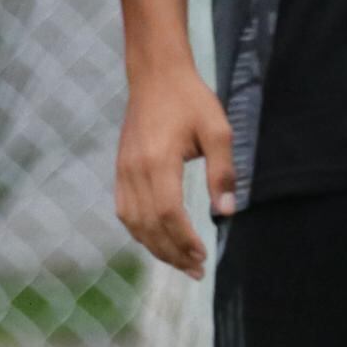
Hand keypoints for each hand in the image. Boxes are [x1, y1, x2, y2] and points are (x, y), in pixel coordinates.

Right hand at [113, 60, 235, 276]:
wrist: (155, 75)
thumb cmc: (190, 100)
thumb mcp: (218, 130)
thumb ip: (223, 173)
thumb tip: (227, 213)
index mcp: (159, 160)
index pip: (169, 214)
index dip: (185, 241)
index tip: (204, 256)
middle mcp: (135, 171)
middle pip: (150, 226)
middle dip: (173, 253)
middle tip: (196, 270)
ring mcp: (123, 171)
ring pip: (134, 223)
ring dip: (156, 248)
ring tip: (180, 262)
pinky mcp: (120, 170)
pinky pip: (125, 211)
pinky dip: (140, 232)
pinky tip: (157, 241)